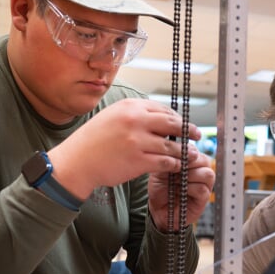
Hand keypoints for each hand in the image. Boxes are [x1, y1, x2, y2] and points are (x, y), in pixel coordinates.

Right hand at [48, 98, 198, 199]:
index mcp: (129, 107)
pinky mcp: (138, 161)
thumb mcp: (111, 116)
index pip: (162, 109)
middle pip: (172, 123)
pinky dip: (174, 164)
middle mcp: (135, 120)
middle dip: (189, 129)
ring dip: (184, 151)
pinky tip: (177, 166)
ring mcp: (137, 141)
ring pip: (171, 145)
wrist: (77, 161)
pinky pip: (165, 162)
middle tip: (197, 135)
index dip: (177, 117)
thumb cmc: (92, 140)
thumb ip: (134, 115)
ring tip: (191, 154)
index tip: (184, 123)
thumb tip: (158, 117)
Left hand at [148, 143, 214, 231]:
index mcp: (191, 162)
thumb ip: (168, 159)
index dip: (185, 152)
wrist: (157, 210)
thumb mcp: (160, 170)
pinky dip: (190, 188)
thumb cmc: (160, 189)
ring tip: (177, 181)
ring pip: (207, 174)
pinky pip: (203, 189)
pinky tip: (181, 190)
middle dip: (189, 164)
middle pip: (204, 160)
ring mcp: (204, 185)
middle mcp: (200, 171)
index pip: (194, 150)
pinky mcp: (203, 199)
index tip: (173, 157)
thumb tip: (176, 151)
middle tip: (175, 170)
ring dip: (191, 176)